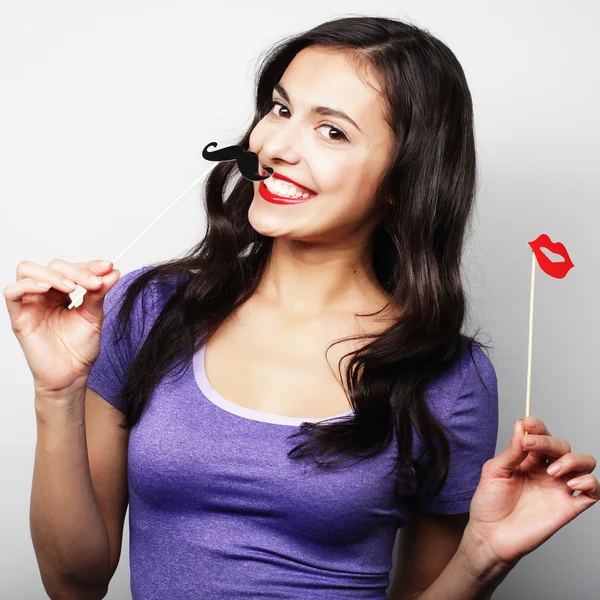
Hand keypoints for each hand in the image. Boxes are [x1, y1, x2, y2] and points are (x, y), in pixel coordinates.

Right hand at [4, 259, 119, 394]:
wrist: (71, 375)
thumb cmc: (79, 349)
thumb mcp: (94, 316)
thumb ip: (99, 293)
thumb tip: (113, 272)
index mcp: (63, 293)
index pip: (72, 268)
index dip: (89, 265)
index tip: (108, 267)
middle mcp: (46, 295)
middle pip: (53, 266)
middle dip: (76, 271)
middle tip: (95, 283)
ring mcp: (31, 304)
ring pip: (28, 270)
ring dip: (52, 274)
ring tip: (72, 288)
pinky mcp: (19, 317)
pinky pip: (12, 292)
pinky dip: (28, 284)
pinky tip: (47, 289)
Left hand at [463, 416, 598, 571]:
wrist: (490, 535)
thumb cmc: (489, 503)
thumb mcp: (494, 471)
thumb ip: (512, 451)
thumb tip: (522, 427)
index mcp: (527, 459)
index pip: (541, 435)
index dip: (538, 426)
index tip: (528, 424)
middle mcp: (546, 470)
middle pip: (562, 445)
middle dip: (549, 441)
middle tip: (530, 446)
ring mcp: (558, 487)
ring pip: (584, 462)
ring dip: (573, 459)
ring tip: (553, 470)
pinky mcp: (569, 507)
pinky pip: (593, 491)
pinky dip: (589, 481)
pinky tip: (571, 483)